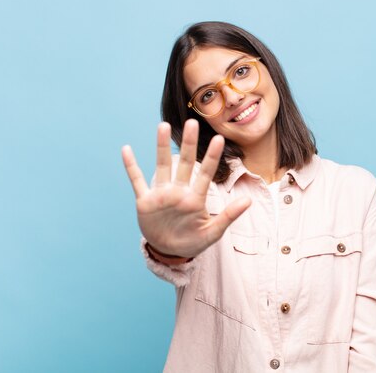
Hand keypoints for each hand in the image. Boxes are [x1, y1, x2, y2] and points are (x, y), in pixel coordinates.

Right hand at [121, 119, 250, 257]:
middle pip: (184, 163)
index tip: (219, 139)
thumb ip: (228, 216)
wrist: (169, 252)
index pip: (205, 174)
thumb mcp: (213, 232)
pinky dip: (131, 166)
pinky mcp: (145, 201)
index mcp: (195, 198)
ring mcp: (161, 195)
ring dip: (160, 147)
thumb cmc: (193, 241)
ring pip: (162, 166)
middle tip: (192, 122)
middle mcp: (178, 191)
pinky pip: (137, 181)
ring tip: (162, 125)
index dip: (211, 157)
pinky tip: (126, 150)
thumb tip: (248, 201)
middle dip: (188, 144)